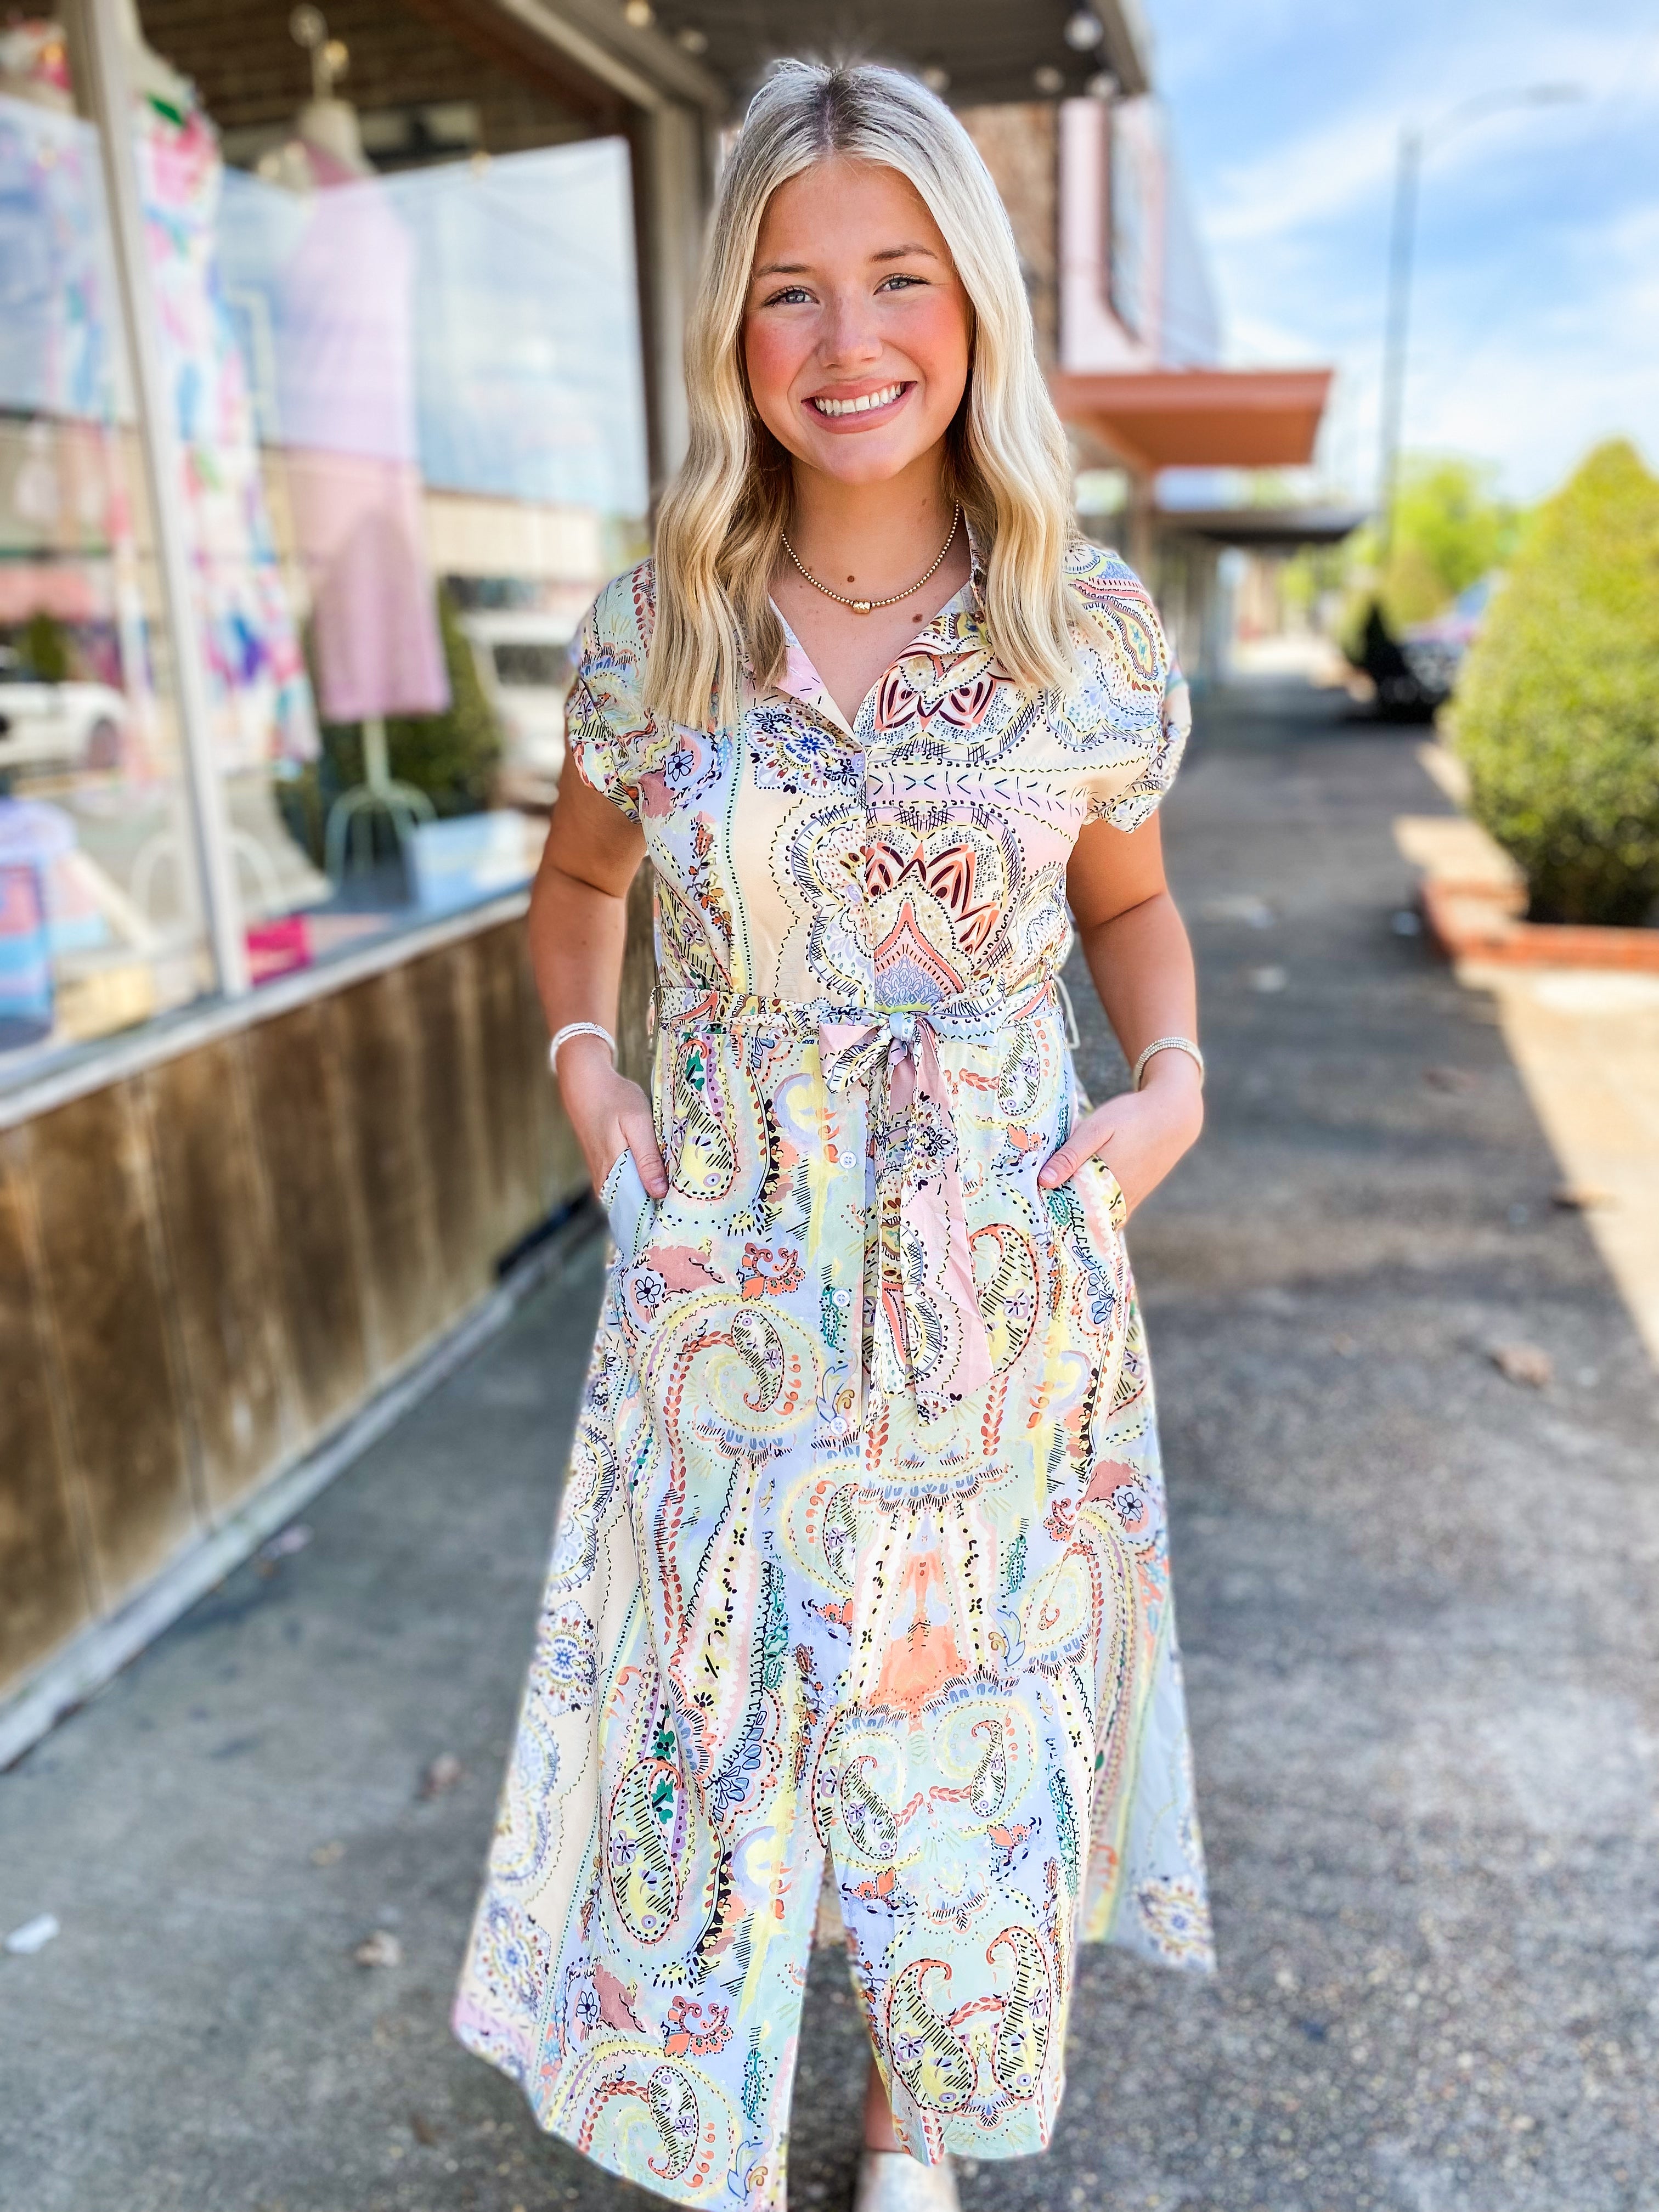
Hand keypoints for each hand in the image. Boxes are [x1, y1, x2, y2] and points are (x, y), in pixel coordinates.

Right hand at [556, 1034, 668, 1200]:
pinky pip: (626, 1186)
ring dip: (653, 1194)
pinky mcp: (604, 1169)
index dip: (662, 1212)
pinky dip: (643, 1183)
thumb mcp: (637, 1123)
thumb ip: (648, 1158)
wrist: (586, 1082)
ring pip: (632, 1195)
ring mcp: (602, 1176)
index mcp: (613, 1174)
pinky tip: (661, 1178)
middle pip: (636, 1206)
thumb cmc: (614, 1098)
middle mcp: (605, 1182)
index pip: (639, 1209)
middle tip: (688, 1202)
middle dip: (661, 1205)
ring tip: (679, 1192)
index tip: (684, 1212)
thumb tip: (659, 1193)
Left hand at [1037, 1053, 1202, 1215]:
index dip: (1045, 1210)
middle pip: (1079, 1217)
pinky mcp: (1134, 1199)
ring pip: (1094, 1218)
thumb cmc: (1132, 1117)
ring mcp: (1128, 1202)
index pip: (1067, 1208)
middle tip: (1028, 1211)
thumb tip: (1044, 1181)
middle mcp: (1117, 1199)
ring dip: (1072, 1215)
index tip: (1024, 1209)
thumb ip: (1071, 1154)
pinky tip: (1074, 1204)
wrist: (1174, 1116)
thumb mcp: (1098, 1128)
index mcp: (1104, 1181)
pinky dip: (1090, 1212)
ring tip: (1045, 1209)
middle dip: (1055, 1215)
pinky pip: (1108, 1214)